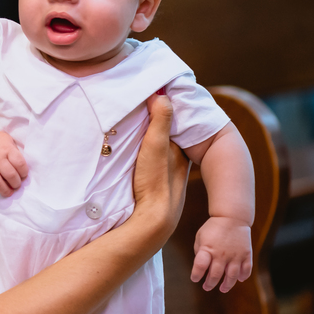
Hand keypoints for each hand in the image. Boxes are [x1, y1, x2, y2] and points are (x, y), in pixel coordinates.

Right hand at [0, 128, 27, 197]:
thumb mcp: (7, 140)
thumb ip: (14, 151)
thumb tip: (21, 167)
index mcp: (6, 149)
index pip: (20, 164)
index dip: (24, 172)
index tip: (23, 175)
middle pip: (10, 175)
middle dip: (16, 183)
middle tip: (16, 185)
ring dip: (5, 190)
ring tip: (9, 192)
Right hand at [131, 94, 189, 245]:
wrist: (152, 221)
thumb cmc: (155, 182)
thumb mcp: (157, 146)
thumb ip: (160, 120)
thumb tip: (161, 92)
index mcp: (180, 151)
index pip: (174, 126)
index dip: (165, 112)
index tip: (153, 97)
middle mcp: (177, 163)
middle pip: (168, 139)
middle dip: (157, 127)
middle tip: (140, 111)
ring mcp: (166, 178)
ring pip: (160, 154)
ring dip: (149, 144)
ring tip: (134, 131)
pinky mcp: (154, 189)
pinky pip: (152, 166)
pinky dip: (145, 158)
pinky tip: (133, 159)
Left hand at [192, 215, 252, 291]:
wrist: (232, 217)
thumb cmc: (213, 228)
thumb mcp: (200, 237)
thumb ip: (200, 252)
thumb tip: (201, 267)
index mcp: (207, 249)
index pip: (200, 266)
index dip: (196, 275)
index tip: (195, 279)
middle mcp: (221, 254)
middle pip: (215, 275)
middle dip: (210, 283)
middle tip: (206, 287)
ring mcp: (235, 255)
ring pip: (231, 276)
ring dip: (227, 285)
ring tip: (222, 289)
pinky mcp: (246, 254)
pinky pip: (246, 269)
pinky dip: (243, 276)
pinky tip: (239, 280)